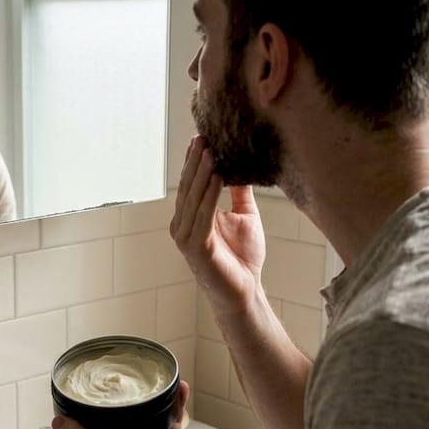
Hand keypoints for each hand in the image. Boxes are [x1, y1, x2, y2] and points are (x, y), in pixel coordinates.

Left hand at [53, 381, 212, 428]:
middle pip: (111, 422)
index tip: (75, 396)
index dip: (75, 417)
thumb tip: (57, 424)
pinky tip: (178, 390)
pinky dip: (173, 404)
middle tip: (113, 380)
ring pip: (142, 416)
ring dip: (145, 400)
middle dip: (112, 402)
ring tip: (147, 381)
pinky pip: (168, 418)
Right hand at [169, 136, 266, 312]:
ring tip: (210, 152)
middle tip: (202, 138)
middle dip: (195, 162)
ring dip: (200, 174)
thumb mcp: (244, 216)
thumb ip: (239, 193)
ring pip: (192, 199)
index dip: (194, 162)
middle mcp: (183, 225)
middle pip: (187, 187)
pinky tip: (216, 178)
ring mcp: (186, 237)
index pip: (190, 184)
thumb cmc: (243, 257)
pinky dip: (208, 196)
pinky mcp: (195, 247)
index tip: (202, 138)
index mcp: (191, 217)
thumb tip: (241, 167)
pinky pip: (202, 216)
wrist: (245, 290)